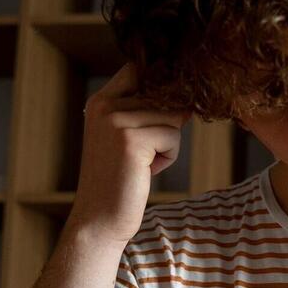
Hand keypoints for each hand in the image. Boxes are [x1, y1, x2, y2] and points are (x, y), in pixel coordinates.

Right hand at [69, 63, 189, 244]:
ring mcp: (115, 120)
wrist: (100, 218)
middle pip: (164, 95)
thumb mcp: (127, 137)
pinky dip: (169, 156)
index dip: (161, 85)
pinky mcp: (130, 139)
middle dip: (167, 124)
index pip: (140, 69)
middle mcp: (104, 104)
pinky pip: (173, 136)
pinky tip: (146, 171)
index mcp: (100, 100)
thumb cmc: (120, 179)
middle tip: (144, 154)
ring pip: (172, 116)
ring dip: (168, 143)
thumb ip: (146, 111)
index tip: (163, 107)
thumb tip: (187, 95)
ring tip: (143, 163)